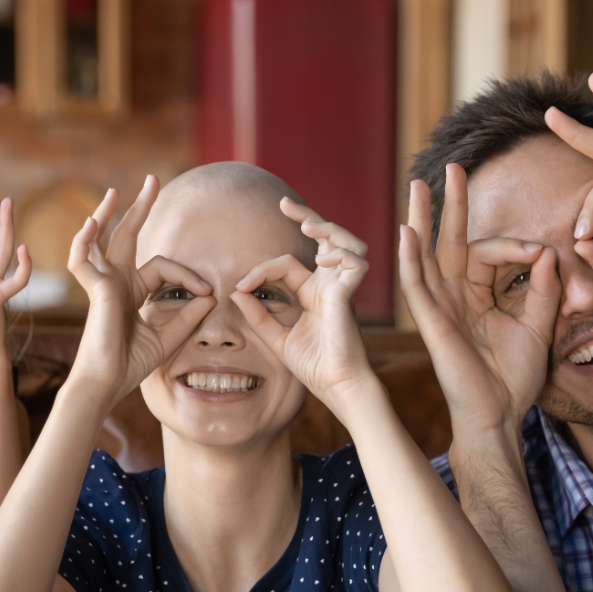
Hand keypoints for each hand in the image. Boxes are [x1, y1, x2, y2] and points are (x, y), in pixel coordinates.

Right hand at [68, 177, 215, 405]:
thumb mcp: (168, 338)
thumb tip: (210, 296)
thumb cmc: (130, 365)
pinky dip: (84, 241)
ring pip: (104, 239)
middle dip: (139, 208)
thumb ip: (188, 317)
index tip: (208, 292)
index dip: (188, 276)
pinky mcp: (95, 290)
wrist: (108, 384)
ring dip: (108, 214)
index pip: (162, 268)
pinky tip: (91, 224)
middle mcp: (116, 282)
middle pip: (127, 236)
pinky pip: (84, 259)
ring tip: (117, 192)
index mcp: (131, 291)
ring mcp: (103, 284)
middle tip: (152, 180)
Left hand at [233, 198, 373, 410]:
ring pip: (346, 243)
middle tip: (285, 204)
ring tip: (308, 226)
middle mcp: (329, 286)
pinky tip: (323, 259)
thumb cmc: (313, 367)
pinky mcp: (350, 296)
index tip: (241, 285)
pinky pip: (356, 263)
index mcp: (313, 293)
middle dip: (307, 217)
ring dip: (328, 229)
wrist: (335, 387)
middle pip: (325, 238)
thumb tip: (236, 291)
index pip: (288, 263)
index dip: (262, 269)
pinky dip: (342, 255)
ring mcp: (342, 289)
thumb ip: (257, 314)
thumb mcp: (276, 338)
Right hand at [401, 166, 559, 434]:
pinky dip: (410, 259)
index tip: (541, 255)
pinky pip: (416, 287)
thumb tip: (548, 252)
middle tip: (450, 168)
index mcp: (477, 297)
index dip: (515, 246)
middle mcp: (454, 298)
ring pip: (425, 255)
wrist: (499, 416)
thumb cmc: (514, 380)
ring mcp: (439, 309)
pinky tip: (407, 232)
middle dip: (450, 205)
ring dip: (421, 219)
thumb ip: (543, 289)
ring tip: (417, 185)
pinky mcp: (431, 324)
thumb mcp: (539, 326)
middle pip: (448, 242)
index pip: (488, 253)